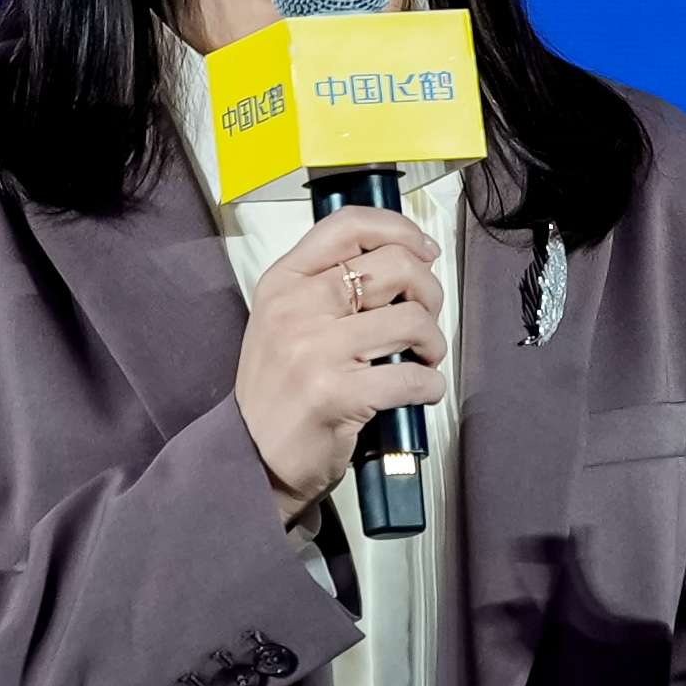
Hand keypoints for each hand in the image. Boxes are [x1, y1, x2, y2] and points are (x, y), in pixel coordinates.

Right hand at [236, 207, 444, 521]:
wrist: (252, 460)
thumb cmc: (278, 393)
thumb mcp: (285, 322)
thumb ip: (327, 286)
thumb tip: (404, 260)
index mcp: (283, 282)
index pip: (348, 226)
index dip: (400, 229)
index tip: (423, 250)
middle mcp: (295, 307)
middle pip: (394, 266)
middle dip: (429, 292)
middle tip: (425, 319)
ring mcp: (315, 350)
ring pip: (412, 319)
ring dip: (434, 343)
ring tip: (423, 359)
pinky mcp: (337, 394)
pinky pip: (412, 376)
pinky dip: (430, 385)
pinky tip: (420, 391)